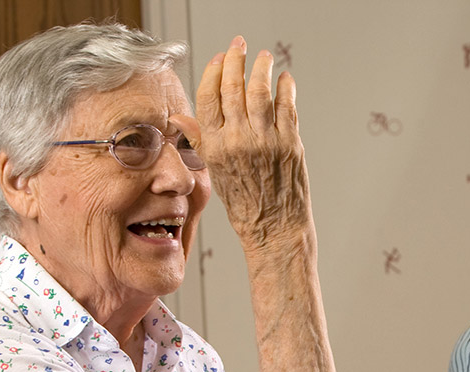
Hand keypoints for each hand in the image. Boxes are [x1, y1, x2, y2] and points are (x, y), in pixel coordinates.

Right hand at [194, 36, 312, 251]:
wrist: (274, 227)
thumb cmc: (244, 203)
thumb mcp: (215, 172)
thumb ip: (200, 140)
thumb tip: (179, 119)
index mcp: (215, 146)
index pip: (209, 97)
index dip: (214, 72)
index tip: (219, 58)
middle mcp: (238, 140)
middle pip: (233, 88)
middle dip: (236, 60)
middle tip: (239, 46)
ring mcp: (266, 140)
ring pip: (261, 91)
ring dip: (261, 69)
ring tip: (263, 57)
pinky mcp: (290, 143)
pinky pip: (287, 107)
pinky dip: (286, 88)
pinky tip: (284, 80)